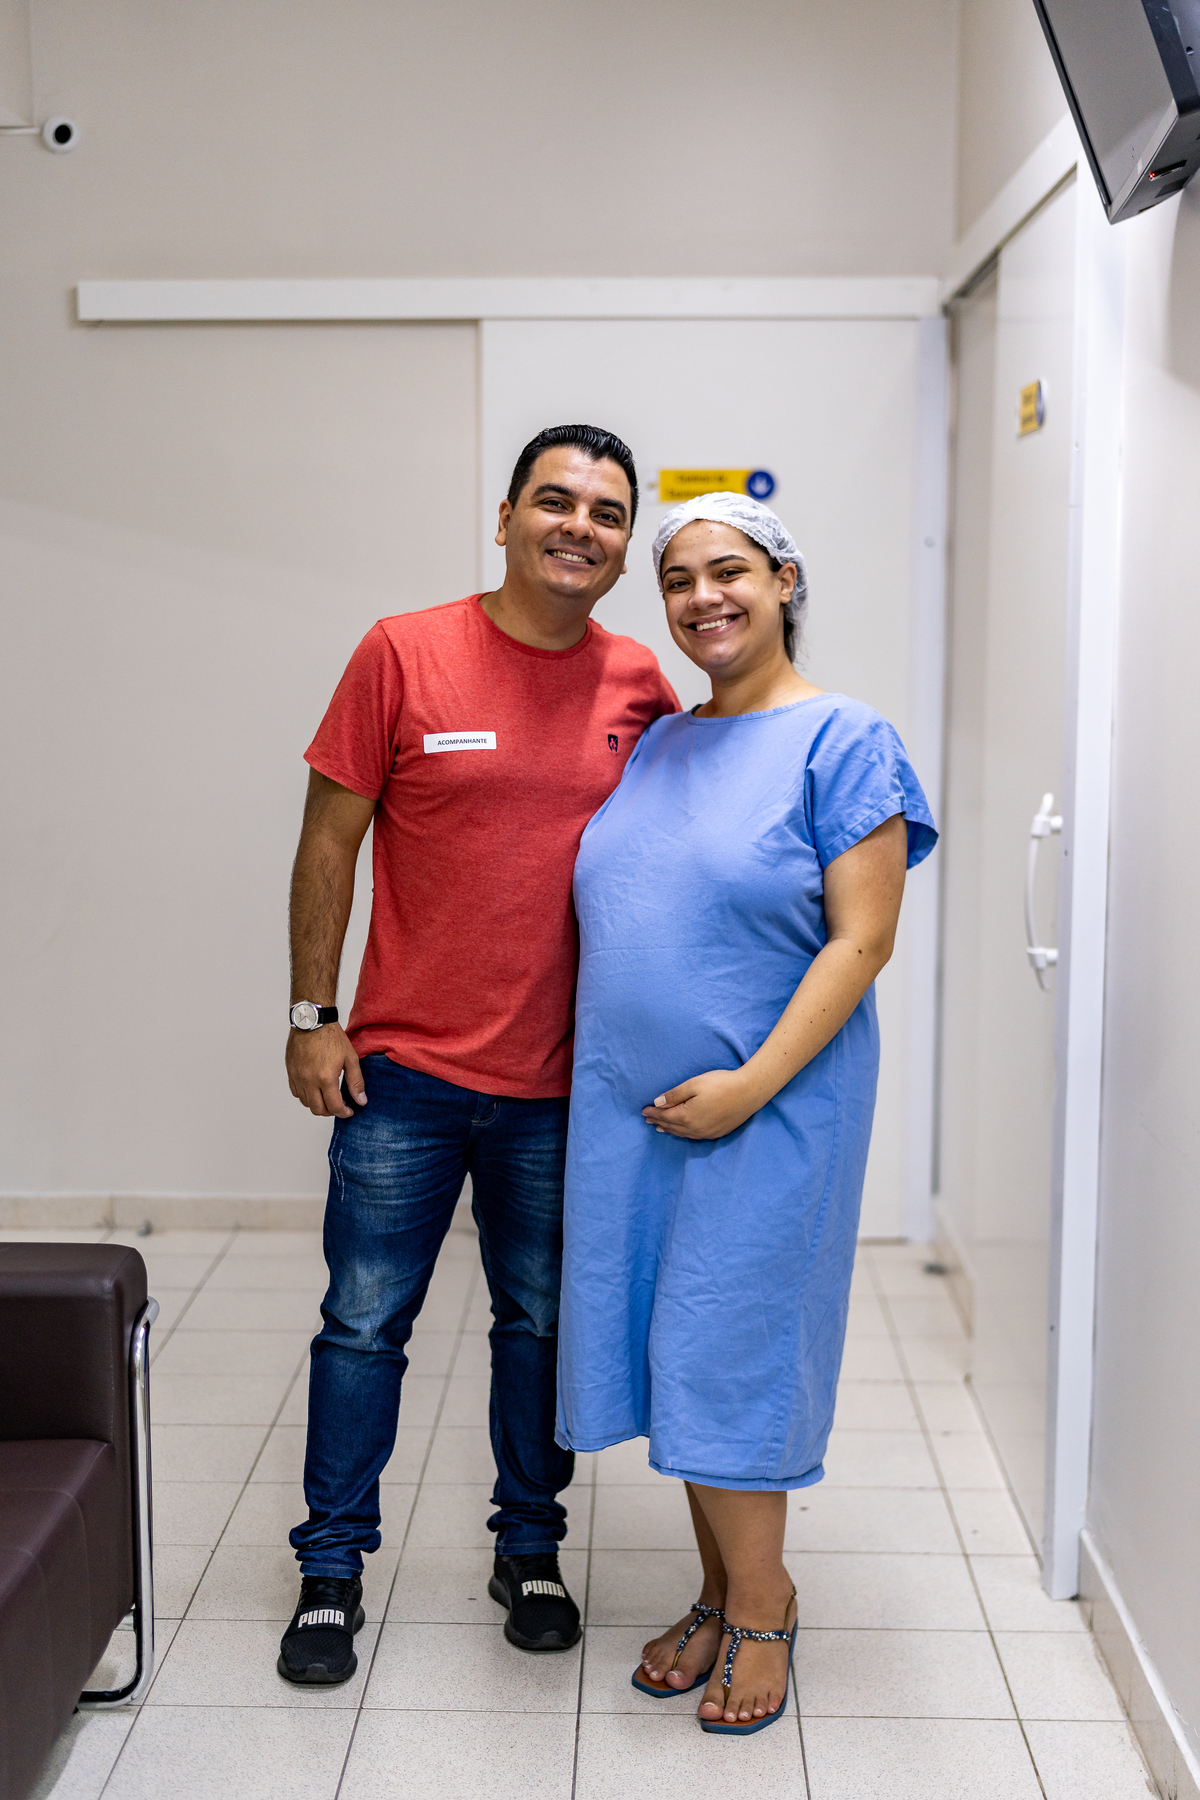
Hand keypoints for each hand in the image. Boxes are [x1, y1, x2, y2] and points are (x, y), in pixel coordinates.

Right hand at [286, 1024, 365, 1118]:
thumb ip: (356, 1082)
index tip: (349, 1111)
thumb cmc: (331, 1037)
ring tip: (328, 1098)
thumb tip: (361, 1100)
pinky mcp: (291, 1072)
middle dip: (331, 1112)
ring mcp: (298, 1077)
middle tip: (339, 1107)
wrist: (312, 1021)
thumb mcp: (350, 1059)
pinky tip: (315, 1089)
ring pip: (306, 1103)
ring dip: (318, 1104)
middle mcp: (309, 1080)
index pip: (334, 1106)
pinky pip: (296, 1092)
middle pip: (318, 1109)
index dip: (343, 1112)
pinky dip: (306, 1096)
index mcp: (325, 1078)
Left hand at [642, 1068, 762, 1140]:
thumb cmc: (721, 1084)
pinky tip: (683, 1131)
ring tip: (661, 1127)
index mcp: (687, 1116)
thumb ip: (674, 1095)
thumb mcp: (694, 1084)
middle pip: (672, 1127)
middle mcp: (695, 1129)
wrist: (749, 1092)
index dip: (653, 1113)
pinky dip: (684, 1133)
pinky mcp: (717, 1132)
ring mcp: (707, 1132)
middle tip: (648, 1120)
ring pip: (683, 1134)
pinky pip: (694, 1136)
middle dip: (659, 1122)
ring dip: (670, 1130)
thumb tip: (657, 1104)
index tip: (643, 1111)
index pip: (664, 1116)